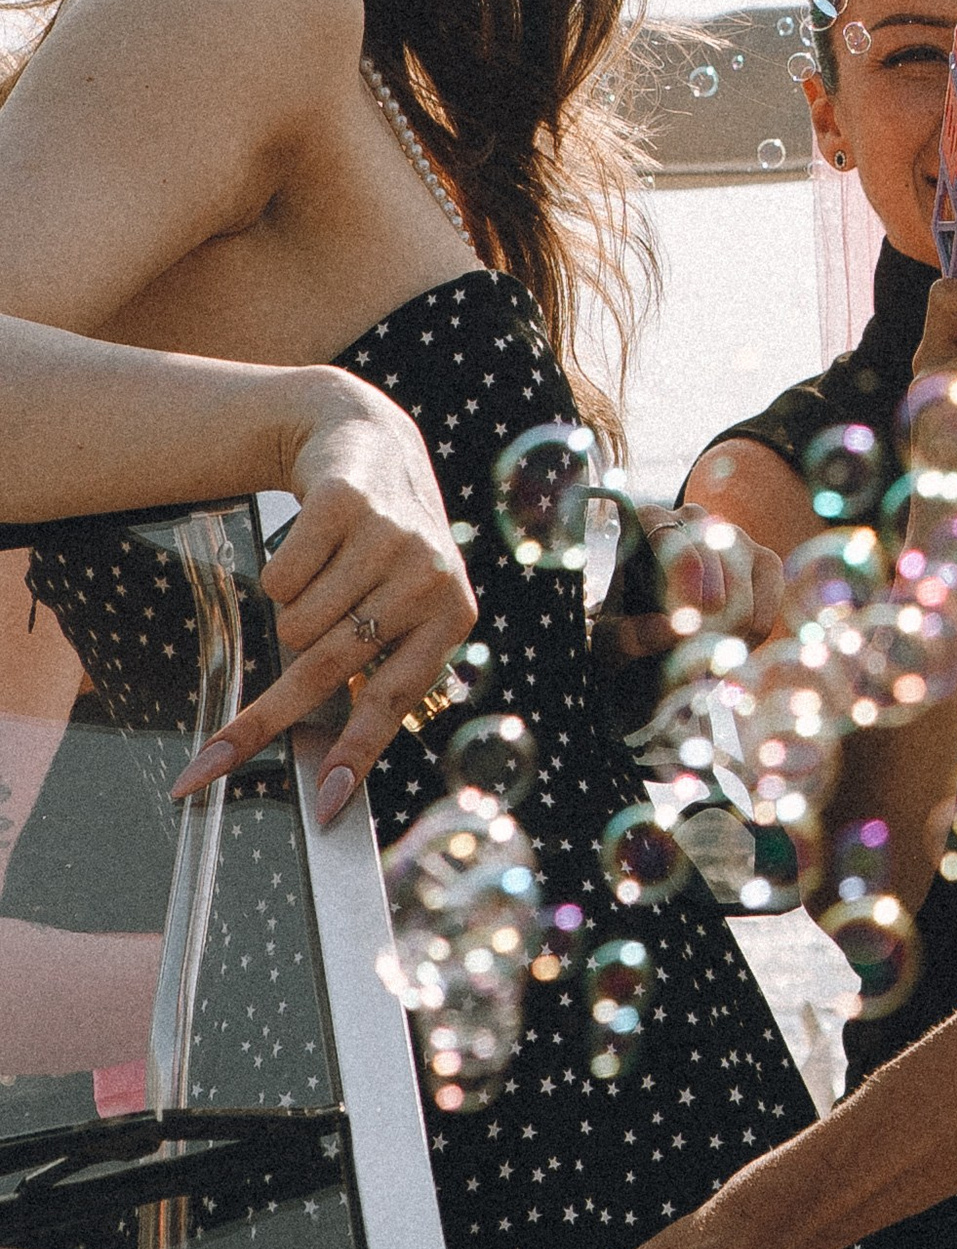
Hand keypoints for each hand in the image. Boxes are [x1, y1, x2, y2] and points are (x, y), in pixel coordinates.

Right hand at [177, 370, 474, 825]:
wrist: (371, 443)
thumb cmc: (384, 549)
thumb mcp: (403, 607)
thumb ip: (378, 673)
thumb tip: (336, 779)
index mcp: (452, 616)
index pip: (393, 701)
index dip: (354, 756)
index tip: (325, 805)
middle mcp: (429, 579)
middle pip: (324, 670)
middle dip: (261, 723)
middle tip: (211, 760)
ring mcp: (390, 538)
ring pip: (293, 625)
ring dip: (289, 615)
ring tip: (320, 581)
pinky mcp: (346, 504)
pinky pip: (279, 579)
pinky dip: (278, 574)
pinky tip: (308, 548)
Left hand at [595, 494, 783, 671]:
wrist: (651, 640)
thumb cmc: (626, 630)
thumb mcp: (610, 638)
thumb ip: (629, 636)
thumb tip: (672, 630)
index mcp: (649, 521)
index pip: (672, 538)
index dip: (684, 576)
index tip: (687, 618)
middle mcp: (694, 518)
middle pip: (715, 562)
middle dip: (707, 616)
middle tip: (692, 657)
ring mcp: (736, 536)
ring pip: (743, 590)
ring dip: (726, 634)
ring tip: (703, 660)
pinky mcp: (766, 563)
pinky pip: (768, 604)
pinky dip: (750, 638)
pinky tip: (726, 650)